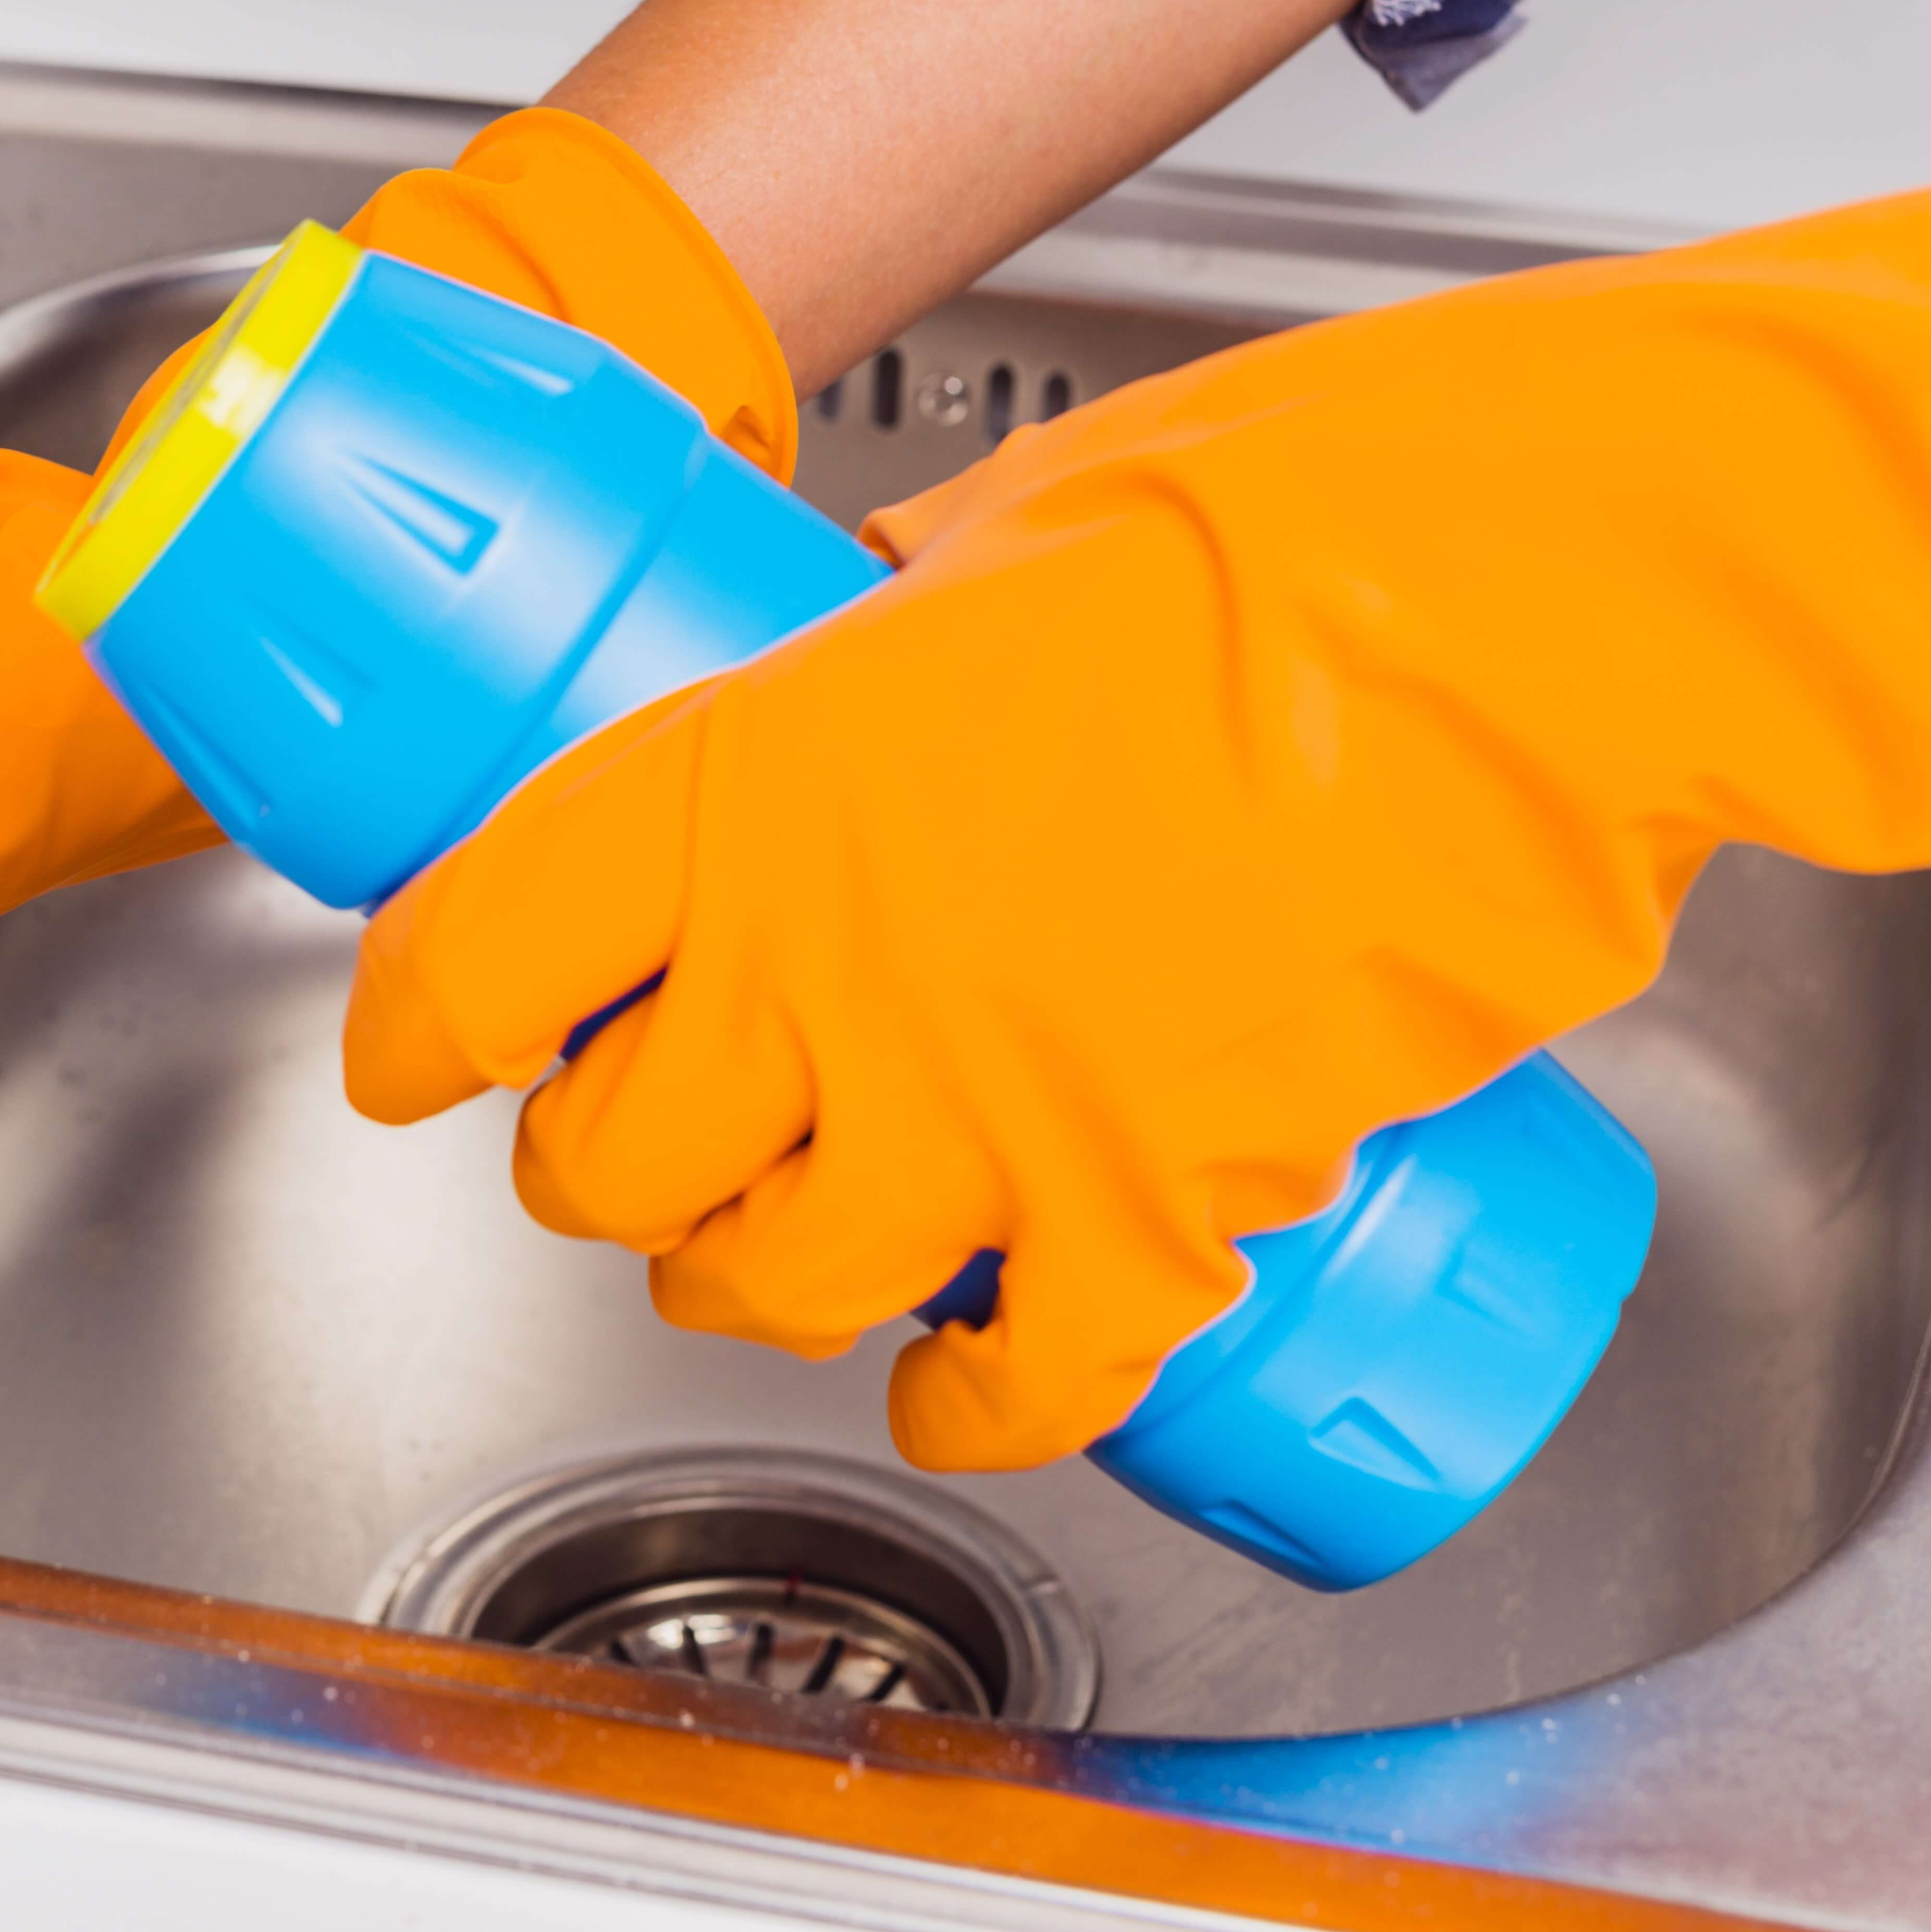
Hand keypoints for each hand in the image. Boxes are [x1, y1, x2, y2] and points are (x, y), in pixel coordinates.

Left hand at [345, 121, 1930, 1471]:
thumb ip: (898, 614)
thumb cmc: (1287, 521)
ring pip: (761, 1288)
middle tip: (615, 1132)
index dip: (412, 1025)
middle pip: (600, 1159)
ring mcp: (984, 1113)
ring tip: (756, 1248)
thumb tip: (863, 629)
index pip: (478, 952)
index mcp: (755, 778)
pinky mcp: (1157, 1214)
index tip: (408, 1049)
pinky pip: (1015, 1386)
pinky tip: (955, 1390)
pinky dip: (970, 1410)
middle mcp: (827, 971)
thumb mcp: (1010, 526)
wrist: (1522, 610)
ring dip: (738, 1281)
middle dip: (590, 1159)